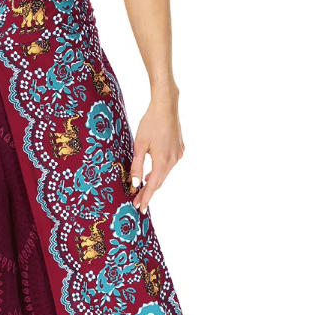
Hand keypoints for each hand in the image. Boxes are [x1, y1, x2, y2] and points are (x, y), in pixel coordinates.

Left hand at [129, 91, 183, 213]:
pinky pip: (169, 164)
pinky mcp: (180, 148)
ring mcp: (178, 154)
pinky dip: (161, 170)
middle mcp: (173, 160)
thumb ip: (137, 166)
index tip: (140, 209)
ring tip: (143, 188)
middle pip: (159, 181)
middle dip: (148, 191)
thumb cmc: (150, 123)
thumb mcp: (139, 145)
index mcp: (163, 161)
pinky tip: (154, 171)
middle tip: (137, 200)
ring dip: (154, 180)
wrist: (166, 106)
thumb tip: (134, 183)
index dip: (145, 198)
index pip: (152, 185)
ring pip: (165, 173)